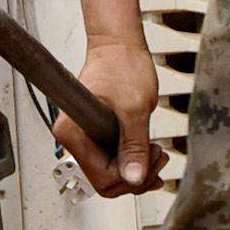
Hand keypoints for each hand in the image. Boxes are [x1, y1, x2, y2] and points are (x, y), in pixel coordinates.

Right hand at [56, 36, 163, 194]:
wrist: (119, 47)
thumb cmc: (121, 67)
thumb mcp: (134, 110)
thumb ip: (134, 147)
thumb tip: (133, 179)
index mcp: (73, 133)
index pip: (101, 178)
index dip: (130, 176)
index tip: (149, 160)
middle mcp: (73, 139)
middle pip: (104, 182)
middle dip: (135, 176)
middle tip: (156, 156)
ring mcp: (85, 139)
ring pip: (110, 175)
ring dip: (137, 170)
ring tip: (155, 151)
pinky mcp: (96, 137)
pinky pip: (112, 163)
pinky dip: (133, 162)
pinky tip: (148, 152)